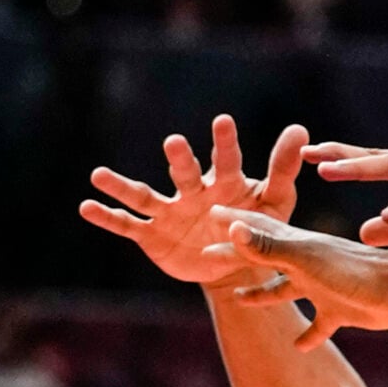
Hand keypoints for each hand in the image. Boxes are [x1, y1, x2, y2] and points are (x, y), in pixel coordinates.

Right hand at [81, 114, 305, 284]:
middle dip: (180, 160)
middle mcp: (192, 191)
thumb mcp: (275, 202)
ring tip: (100, 174)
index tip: (225, 122)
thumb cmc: (256, 224)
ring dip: (122, 185)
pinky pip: (128, 224)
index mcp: (223, 183)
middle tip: (175, 143)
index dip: (225, 144)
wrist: (234, 265)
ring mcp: (169, 211)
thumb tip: (300, 129)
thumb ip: (283, 170)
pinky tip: (87, 206)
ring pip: (145, 196)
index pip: (226, 161)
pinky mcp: (153, 234)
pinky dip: (108, 216)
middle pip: (184, 173)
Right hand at [208, 211, 387, 347]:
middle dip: (236, 258)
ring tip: (239, 300)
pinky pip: (319, 325)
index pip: (256, 230)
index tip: (208, 213)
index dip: (232, 222)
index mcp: (297, 246)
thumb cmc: (356, 271)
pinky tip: (298, 346)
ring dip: (263, 295)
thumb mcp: (307, 259)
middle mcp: (307, 264)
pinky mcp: (340, 311)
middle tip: (206, 257)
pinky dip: (308, 335)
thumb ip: (270, 247)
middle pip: (264, 260)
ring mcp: (323, 287)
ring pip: (286, 291)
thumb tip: (232, 229)